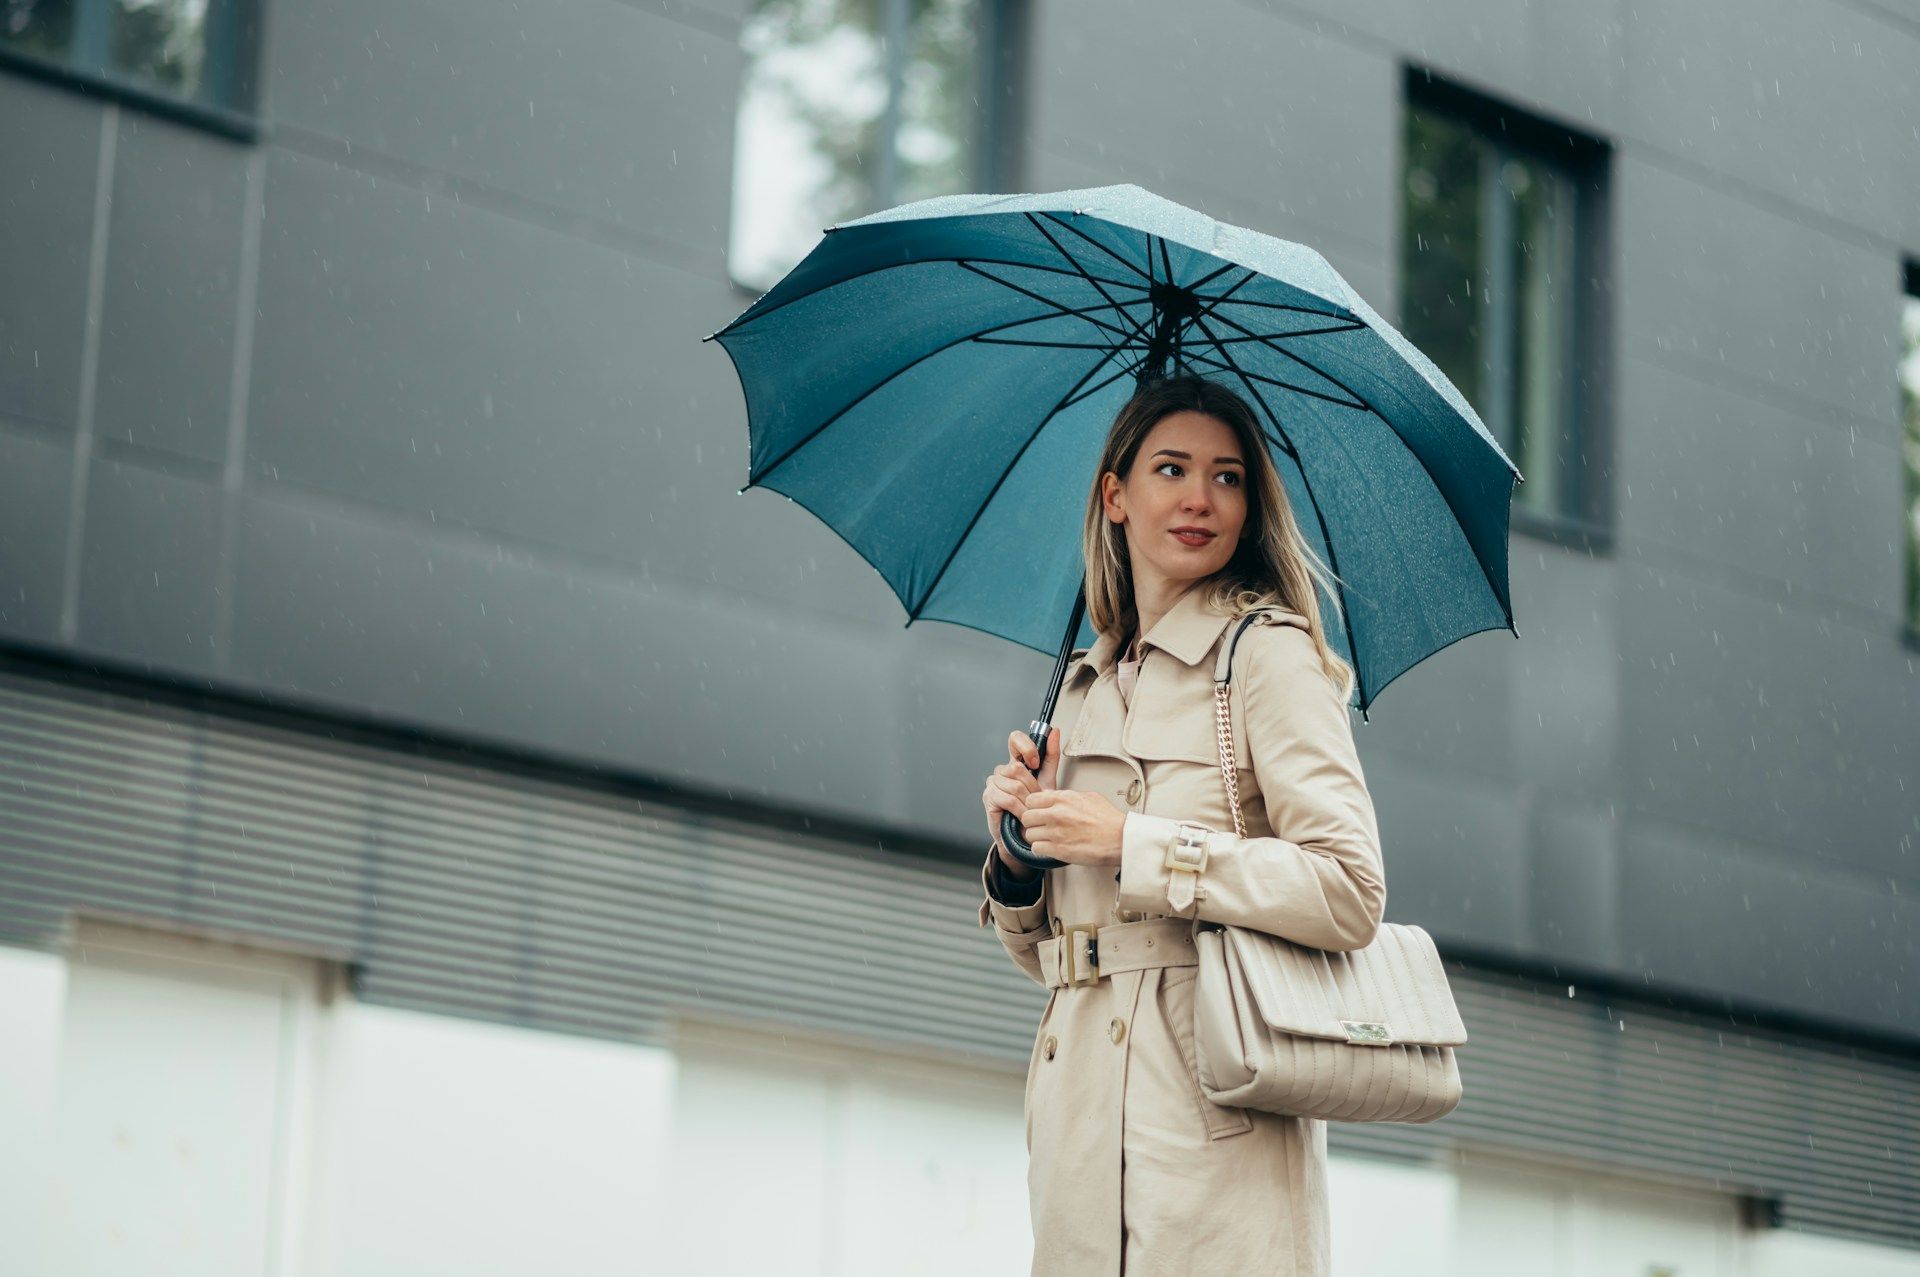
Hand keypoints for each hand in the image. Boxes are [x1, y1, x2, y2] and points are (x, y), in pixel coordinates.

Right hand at [983, 727, 1059, 879]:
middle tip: (1037, 799)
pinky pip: (1008, 799)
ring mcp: (993, 783)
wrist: (1027, 834)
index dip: (1026, 747)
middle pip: (1016, 767)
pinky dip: (1020, 809)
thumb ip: (1051, 756)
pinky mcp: (988, 798)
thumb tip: (1054, 730)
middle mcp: (1003, 770)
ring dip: (1028, 800)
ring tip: (1032, 810)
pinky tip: (1023, 815)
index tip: (1035, 762)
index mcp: (1016, 762)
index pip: (1015, 739)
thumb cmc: (1037, 807)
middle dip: (1032, 786)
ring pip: (1014, 784)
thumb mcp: (1048, 780)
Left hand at [1019, 788, 1125, 868]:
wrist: (1120, 839)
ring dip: (1037, 837)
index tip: (1038, 812)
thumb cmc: (1109, 820)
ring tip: (1047, 839)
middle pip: (1026, 817)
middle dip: (1032, 823)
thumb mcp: (1089, 797)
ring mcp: (1056, 832)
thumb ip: (1068, 796)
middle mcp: (1056, 814)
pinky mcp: (1058, 849)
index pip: (1031, 799)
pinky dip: (1042, 849)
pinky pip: (1036, 848)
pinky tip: (1051, 848)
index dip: (1033, 807)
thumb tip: (1058, 797)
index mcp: (1063, 799)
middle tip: (1040, 826)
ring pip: (1029, 834)